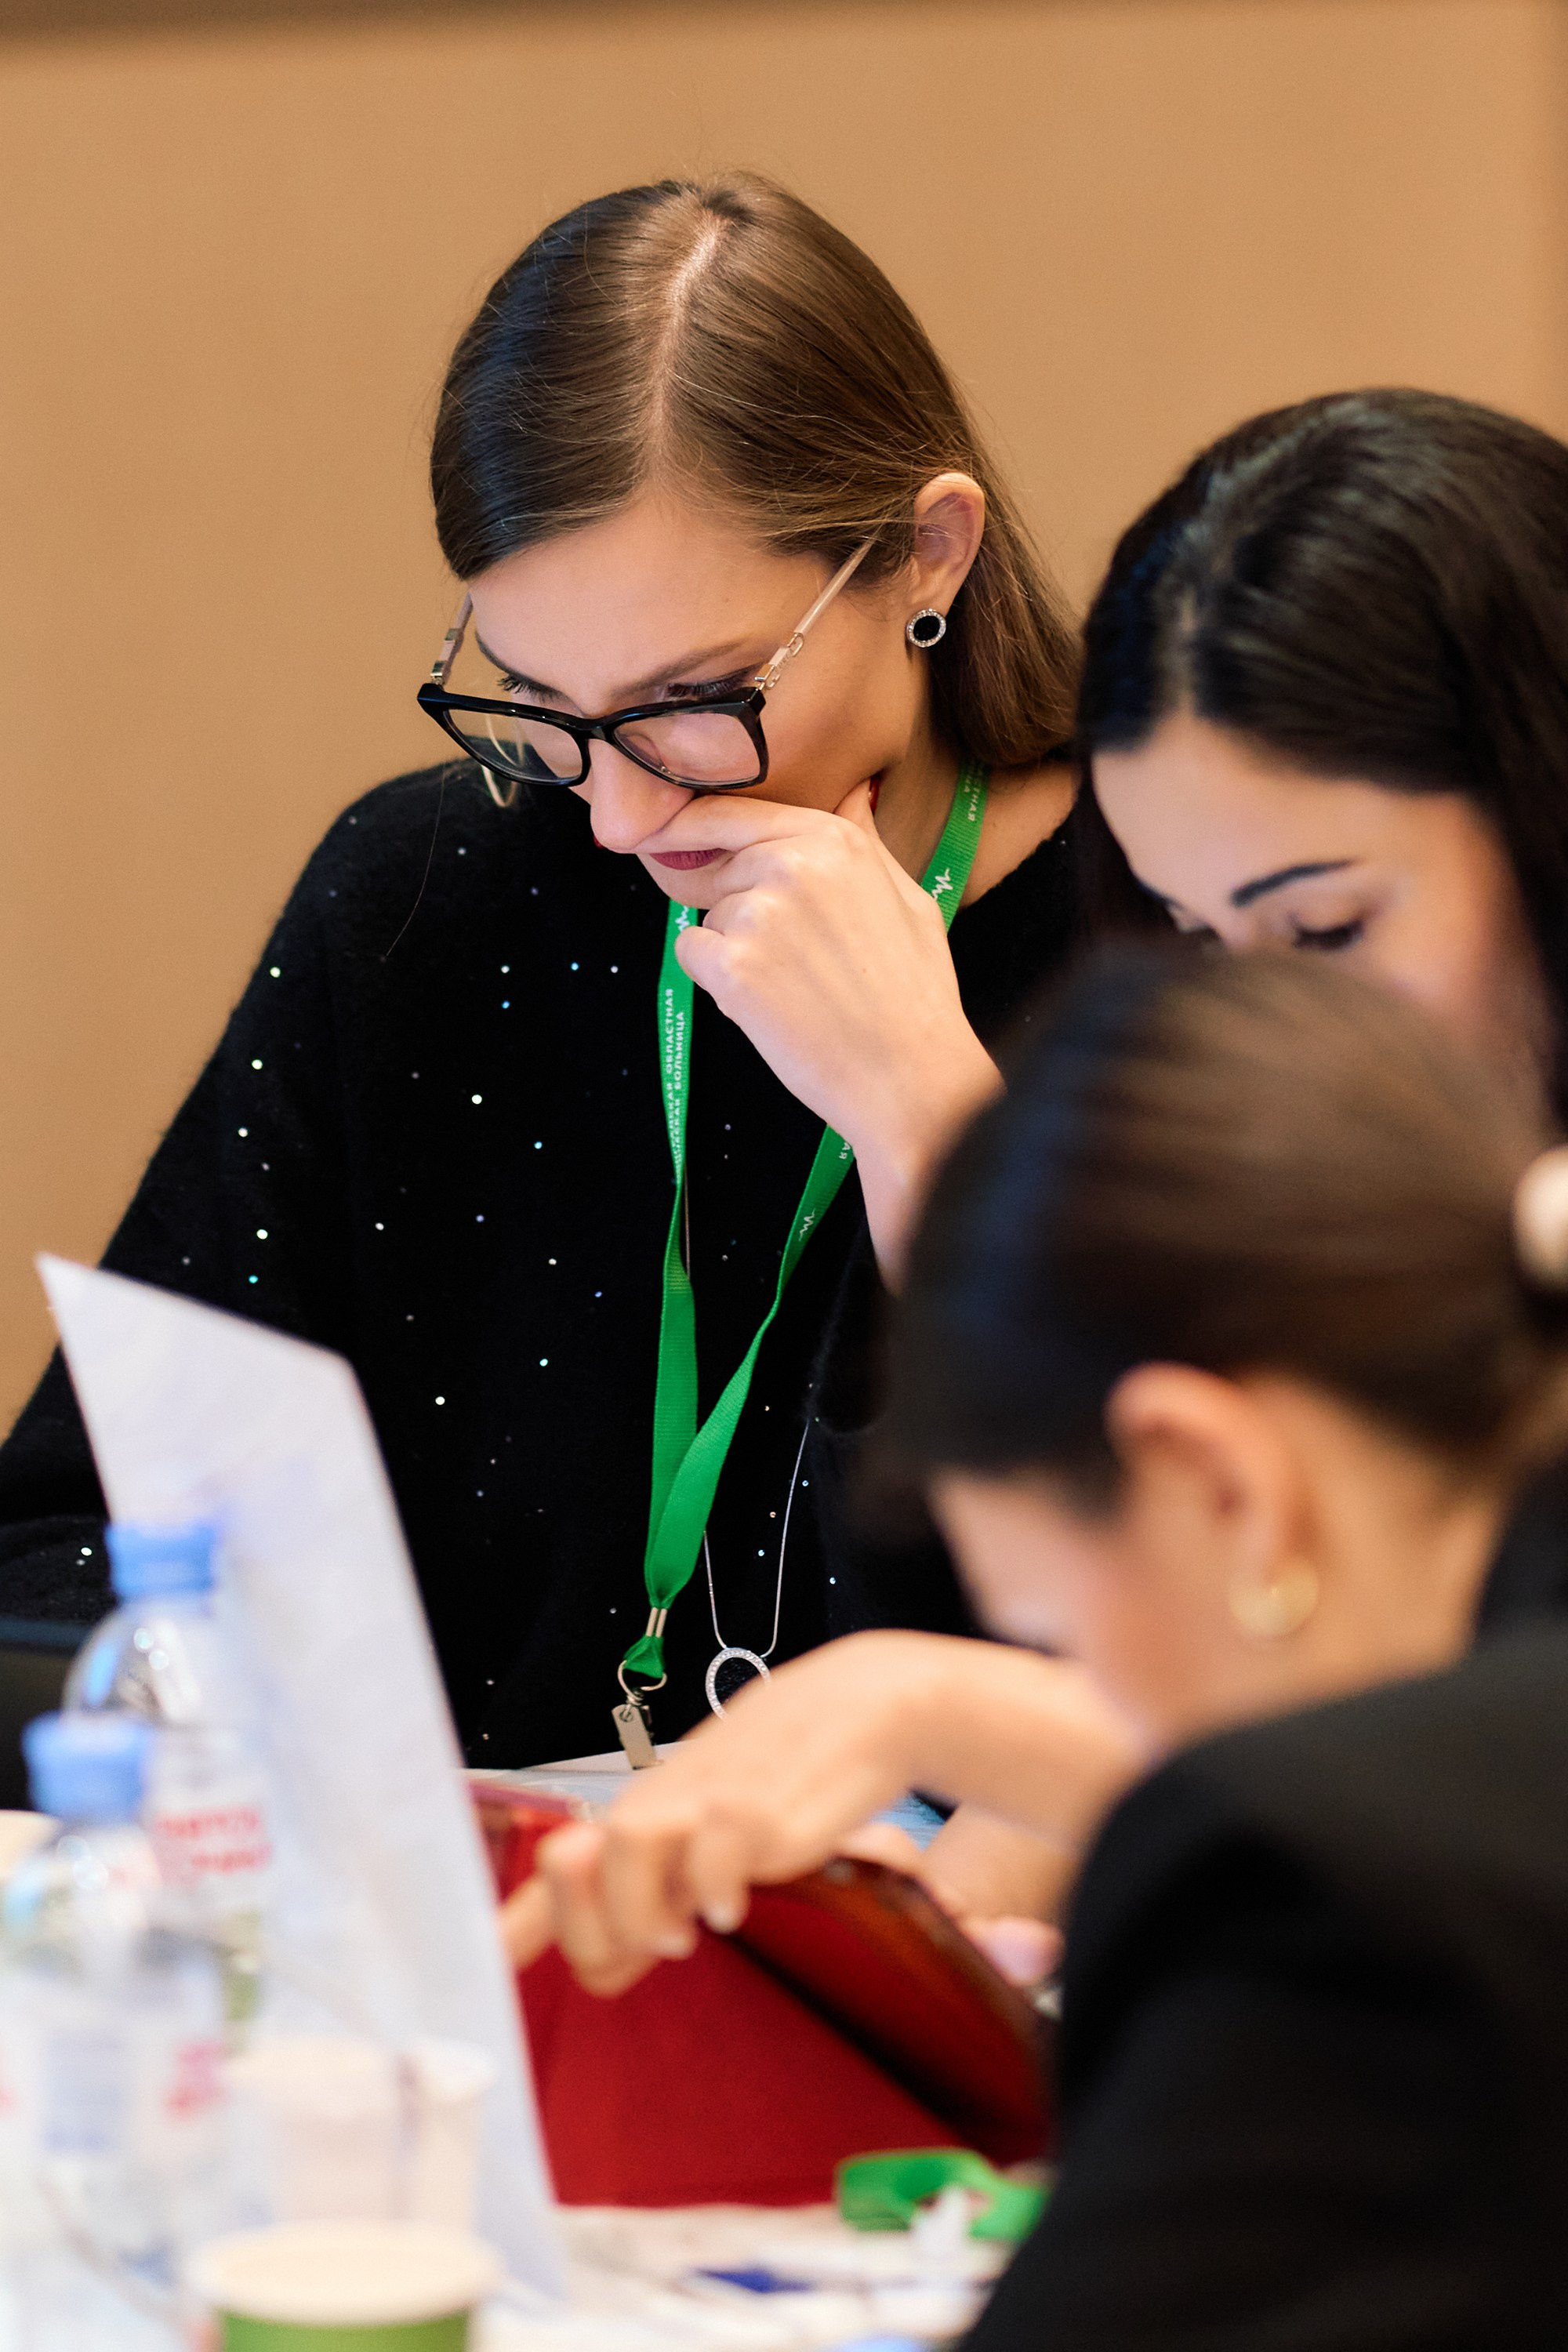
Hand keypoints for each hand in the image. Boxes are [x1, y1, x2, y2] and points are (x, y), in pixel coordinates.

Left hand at [497, 1631, 1143, 1994]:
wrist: (861, 1706)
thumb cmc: (785, 1772)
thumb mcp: (715, 1825)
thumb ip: (664, 1885)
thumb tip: (616, 1958)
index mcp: (642, 1813)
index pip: (558, 1874)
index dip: (515, 1925)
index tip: (483, 1964)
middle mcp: (657, 1804)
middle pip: (567, 1869)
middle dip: (588, 1932)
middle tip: (643, 1953)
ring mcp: (702, 1802)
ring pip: (624, 1852)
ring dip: (644, 1914)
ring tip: (687, 1934)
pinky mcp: (756, 1809)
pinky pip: (711, 1856)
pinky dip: (713, 1893)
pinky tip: (733, 1908)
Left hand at [649, 787, 1001, 1270]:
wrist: (910, 1075)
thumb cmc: (913, 994)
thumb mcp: (906, 896)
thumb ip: (864, 840)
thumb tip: (854, 791)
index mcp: (833, 838)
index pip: (734, 810)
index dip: (696, 826)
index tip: (667, 834)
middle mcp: (791, 863)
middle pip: (717, 865)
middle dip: (733, 903)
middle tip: (791, 957)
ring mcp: (759, 913)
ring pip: (708, 915)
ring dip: (734, 948)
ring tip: (794, 987)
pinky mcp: (734, 966)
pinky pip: (692, 953)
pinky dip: (716, 980)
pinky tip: (768, 1004)